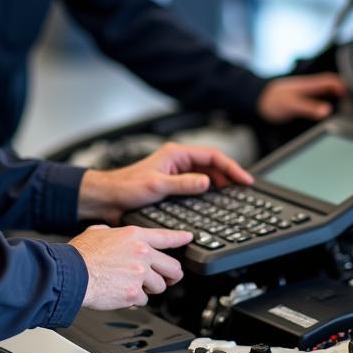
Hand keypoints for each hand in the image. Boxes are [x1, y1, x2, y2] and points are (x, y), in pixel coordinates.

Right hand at [70, 223, 191, 308]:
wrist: (71, 274)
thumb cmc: (80, 255)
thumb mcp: (97, 232)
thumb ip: (111, 232)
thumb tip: (110, 233)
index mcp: (135, 236)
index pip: (165, 236)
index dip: (180, 238)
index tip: (189, 238)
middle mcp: (142, 253)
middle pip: (172, 267)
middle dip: (170, 275)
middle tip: (166, 279)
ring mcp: (140, 273)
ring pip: (159, 286)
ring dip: (149, 289)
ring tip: (133, 286)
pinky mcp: (134, 292)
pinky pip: (143, 300)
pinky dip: (134, 300)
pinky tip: (122, 296)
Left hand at [78, 143, 254, 224]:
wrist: (108, 197)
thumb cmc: (127, 187)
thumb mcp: (157, 186)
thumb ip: (183, 184)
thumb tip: (207, 182)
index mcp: (176, 153)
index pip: (212, 155)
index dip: (231, 166)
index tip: (243, 179)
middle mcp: (177, 160)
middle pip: (212, 163)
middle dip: (229, 173)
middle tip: (243, 187)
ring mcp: (175, 171)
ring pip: (205, 173)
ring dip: (220, 181)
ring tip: (233, 192)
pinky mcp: (172, 183)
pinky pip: (196, 183)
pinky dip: (208, 189)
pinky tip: (214, 198)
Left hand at [257, 73, 345, 122]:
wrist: (256, 100)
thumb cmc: (272, 99)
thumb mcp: (291, 105)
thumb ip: (308, 107)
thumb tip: (327, 111)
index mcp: (310, 84)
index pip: (332, 81)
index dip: (345, 87)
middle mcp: (310, 87)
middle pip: (332, 87)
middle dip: (344, 94)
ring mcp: (306, 93)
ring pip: (326, 94)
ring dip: (336, 99)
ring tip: (346, 111)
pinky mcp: (302, 101)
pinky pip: (318, 100)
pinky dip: (326, 105)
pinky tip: (328, 114)